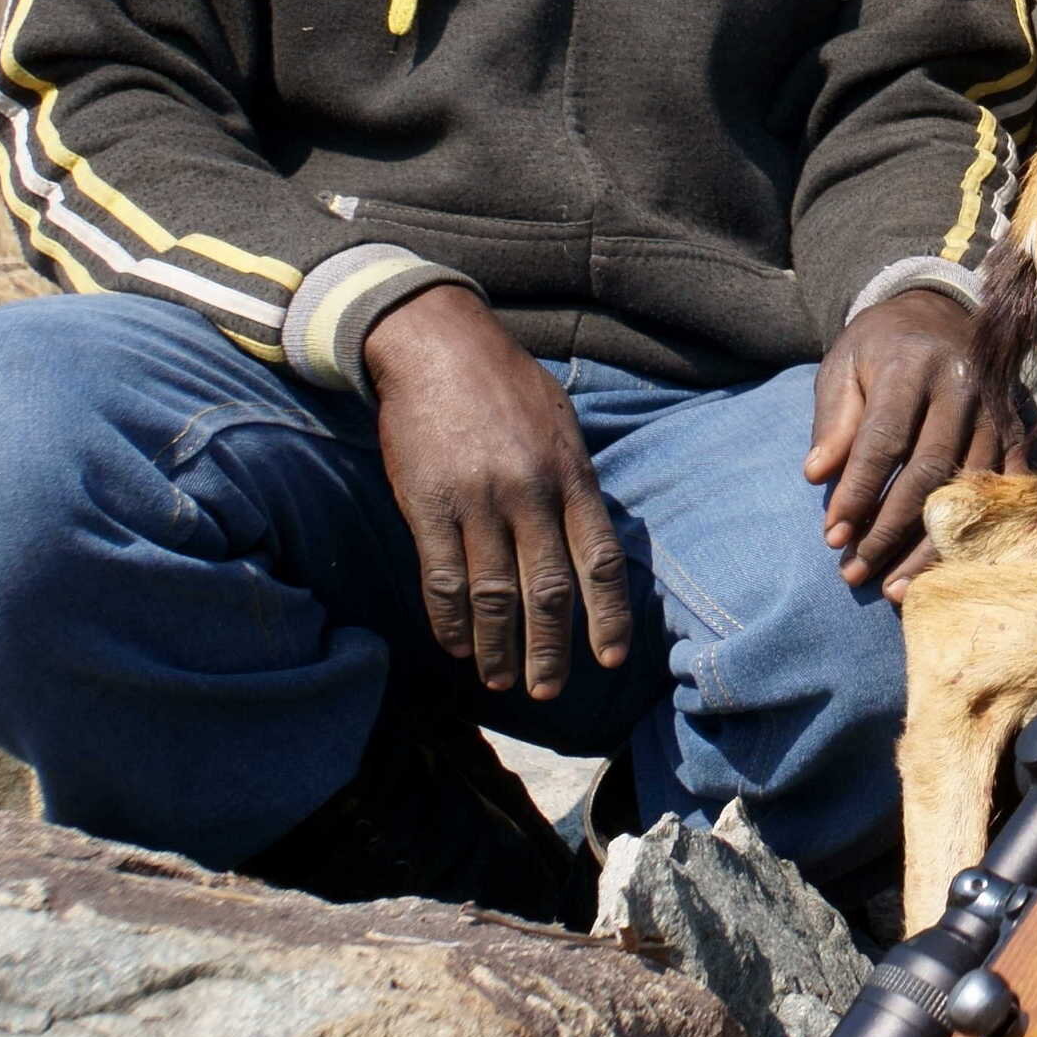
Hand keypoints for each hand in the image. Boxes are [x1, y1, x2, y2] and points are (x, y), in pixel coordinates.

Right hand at [364, 286, 633, 702]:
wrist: (437, 345)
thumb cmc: (506, 385)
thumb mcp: (561, 425)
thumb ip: (575, 485)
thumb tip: (588, 541)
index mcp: (571, 476)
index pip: (598, 561)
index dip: (606, 616)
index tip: (609, 660)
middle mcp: (530, 495)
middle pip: (547, 591)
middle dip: (549, 650)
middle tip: (547, 692)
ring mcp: (477, 502)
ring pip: (494, 595)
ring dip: (498, 647)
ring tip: (499, 681)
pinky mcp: (427, 505)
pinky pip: (441, 578)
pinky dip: (451, 620)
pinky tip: (458, 646)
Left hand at [805, 286, 1008, 597]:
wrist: (940, 308)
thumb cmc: (880, 346)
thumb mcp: (843, 367)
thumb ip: (833, 420)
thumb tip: (817, 476)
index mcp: (913, 367)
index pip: (884, 439)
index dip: (858, 491)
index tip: (832, 535)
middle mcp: (962, 388)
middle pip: (930, 471)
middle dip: (890, 530)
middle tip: (855, 572)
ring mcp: (996, 411)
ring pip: (969, 489)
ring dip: (932, 545)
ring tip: (895, 588)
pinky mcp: (1016, 429)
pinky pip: (1004, 489)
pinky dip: (982, 531)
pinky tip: (955, 566)